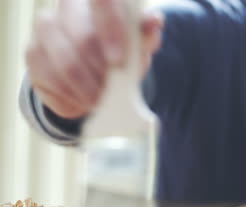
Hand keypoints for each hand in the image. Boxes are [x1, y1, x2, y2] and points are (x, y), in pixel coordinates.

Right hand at [26, 0, 162, 118]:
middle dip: (102, 71)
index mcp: (97, 0)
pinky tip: (84, 100)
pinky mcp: (32, 53)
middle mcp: (67, 6)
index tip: (118, 60)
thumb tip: (154, 21)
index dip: (111, 29)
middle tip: (113, 90)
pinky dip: (72, 97)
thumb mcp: (139, 46)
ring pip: (65, 62)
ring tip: (101, 99)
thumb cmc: (121, 52)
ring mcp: (45, 28)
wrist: (95, 73)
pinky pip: (50, 79)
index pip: (103, 2)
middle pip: (82, 37)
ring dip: (87, 88)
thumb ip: (146, 34)